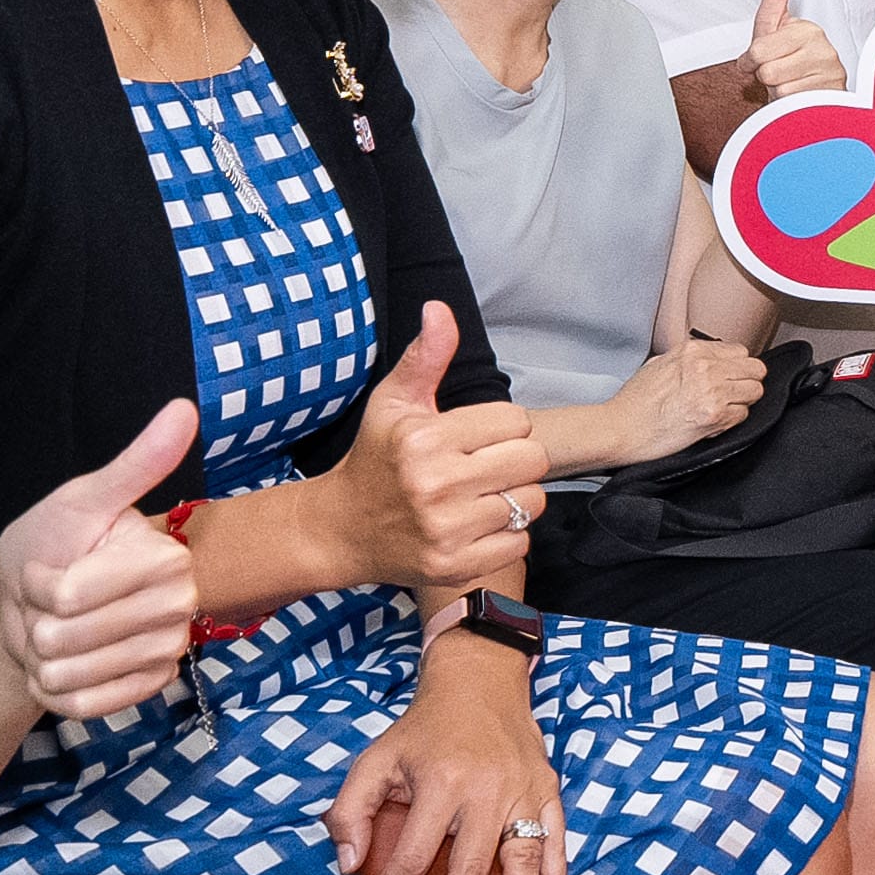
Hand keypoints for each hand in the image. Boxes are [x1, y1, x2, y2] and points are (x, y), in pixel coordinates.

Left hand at [0, 399, 201, 724]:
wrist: (31, 613)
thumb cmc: (50, 549)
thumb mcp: (80, 503)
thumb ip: (136, 465)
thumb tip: (185, 408)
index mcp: (166, 557)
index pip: (73, 594)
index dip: (44, 585)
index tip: (55, 568)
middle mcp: (180, 606)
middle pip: (68, 636)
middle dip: (38, 622)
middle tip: (52, 604)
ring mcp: (167, 651)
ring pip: (71, 672)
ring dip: (44, 658)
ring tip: (56, 634)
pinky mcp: (149, 689)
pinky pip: (83, 703)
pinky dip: (57, 689)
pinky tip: (68, 666)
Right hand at [331, 306, 547, 595]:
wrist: (341, 529)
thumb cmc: (376, 458)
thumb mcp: (394, 402)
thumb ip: (425, 356)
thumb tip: (440, 309)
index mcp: (425, 440)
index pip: (515, 421)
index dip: (500, 427)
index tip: (472, 438)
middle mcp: (436, 485)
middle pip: (533, 460)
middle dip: (513, 459)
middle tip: (482, 466)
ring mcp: (447, 530)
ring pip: (532, 501)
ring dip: (514, 497)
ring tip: (479, 495)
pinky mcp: (456, 565)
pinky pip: (521, 541)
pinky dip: (507, 534)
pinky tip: (476, 525)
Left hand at [333, 650, 566, 874]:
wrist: (480, 683)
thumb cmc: (423, 730)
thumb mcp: (374, 760)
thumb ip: (350, 811)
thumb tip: (351, 865)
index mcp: (440, 782)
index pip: (413, 857)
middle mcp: (486, 790)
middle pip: (471, 869)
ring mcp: (523, 792)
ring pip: (524, 861)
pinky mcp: (548, 791)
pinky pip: (557, 842)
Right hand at [605, 337, 768, 464]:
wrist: (620, 429)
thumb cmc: (634, 402)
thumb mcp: (661, 363)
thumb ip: (691, 358)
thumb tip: (714, 360)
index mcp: (692, 350)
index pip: (741, 351)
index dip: (738, 367)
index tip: (731, 376)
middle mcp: (705, 367)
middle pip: (755, 369)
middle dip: (747, 382)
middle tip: (732, 394)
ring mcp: (712, 391)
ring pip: (755, 391)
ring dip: (743, 401)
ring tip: (723, 408)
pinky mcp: (714, 416)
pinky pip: (744, 415)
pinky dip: (732, 421)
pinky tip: (713, 422)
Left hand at [740, 0, 845, 107]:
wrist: (814, 96)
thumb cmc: (789, 60)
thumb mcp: (774, 24)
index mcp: (807, 29)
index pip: (758, 50)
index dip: (753, 61)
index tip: (766, 58)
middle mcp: (823, 48)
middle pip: (767, 71)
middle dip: (767, 77)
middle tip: (780, 74)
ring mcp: (830, 74)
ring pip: (779, 90)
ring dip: (779, 94)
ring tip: (790, 85)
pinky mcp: (832, 97)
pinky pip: (792, 105)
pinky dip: (791, 107)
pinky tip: (800, 98)